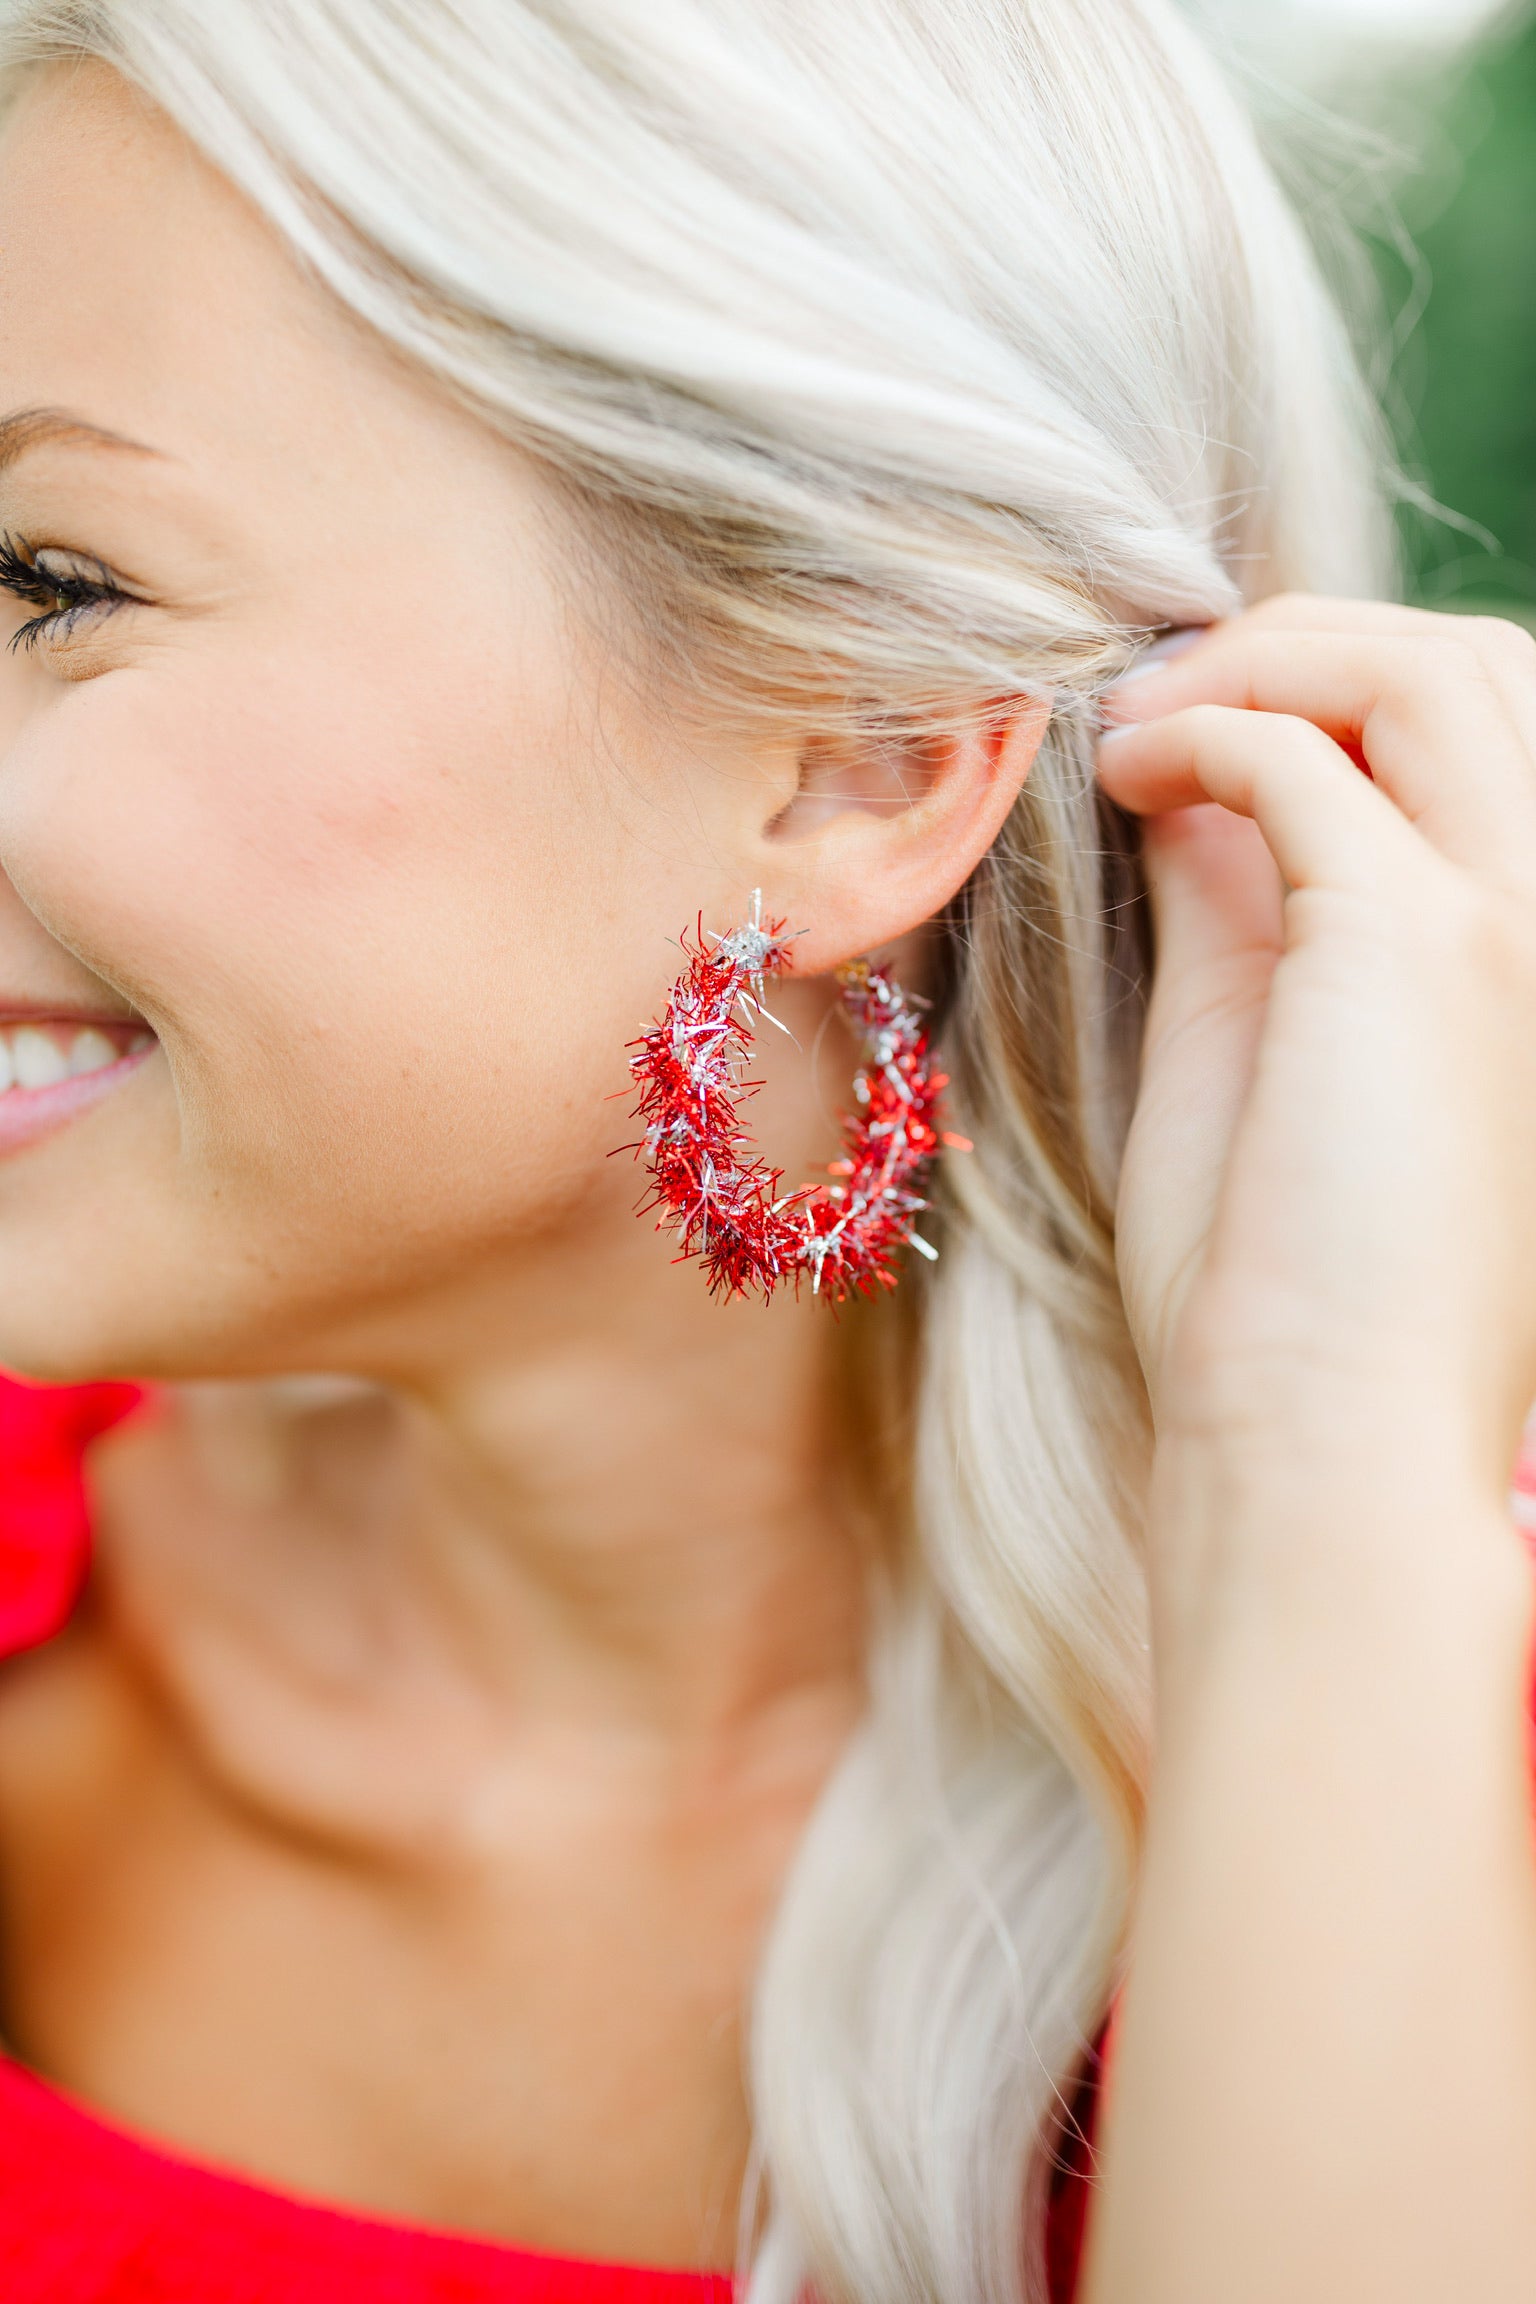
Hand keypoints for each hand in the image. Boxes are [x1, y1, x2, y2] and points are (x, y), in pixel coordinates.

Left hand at [1098, 597, 1535, 1506]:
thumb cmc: (1279, 1286)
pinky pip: (1305, 756)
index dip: (1344, 683)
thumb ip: (1249, 901)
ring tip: (1134, 723)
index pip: (1492, 726)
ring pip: (1428, 669)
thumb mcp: (1263, 1048)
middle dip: (1310, 642)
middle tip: (1158, 695)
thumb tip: (1191, 776)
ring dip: (1263, 661)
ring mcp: (1519, 917)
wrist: (1319, 1438)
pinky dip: (1201, 734)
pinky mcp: (1422, 941)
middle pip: (1479, 666)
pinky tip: (1121, 777)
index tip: (1198, 713)